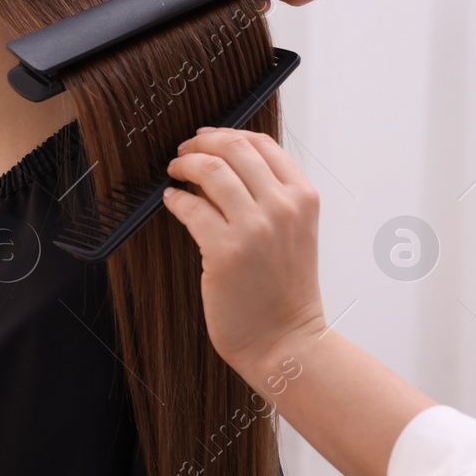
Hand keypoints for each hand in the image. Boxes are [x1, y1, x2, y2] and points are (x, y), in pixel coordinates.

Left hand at [162, 127, 327, 379]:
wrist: (287, 341)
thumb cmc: (285, 291)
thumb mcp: (294, 232)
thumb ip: (271, 197)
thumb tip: (224, 165)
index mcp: (303, 198)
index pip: (262, 143)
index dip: (228, 134)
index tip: (207, 138)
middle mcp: (283, 207)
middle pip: (234, 148)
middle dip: (202, 143)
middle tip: (184, 151)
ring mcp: (255, 228)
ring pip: (210, 170)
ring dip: (185, 164)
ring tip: (175, 171)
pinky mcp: (225, 251)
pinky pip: (190, 207)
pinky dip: (175, 199)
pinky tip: (172, 201)